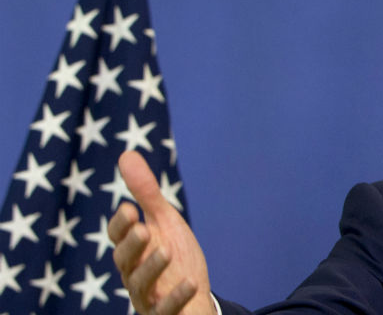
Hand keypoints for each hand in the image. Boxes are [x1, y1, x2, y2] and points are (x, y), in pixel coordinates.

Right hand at [108, 151, 216, 313]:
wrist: (193, 300)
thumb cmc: (175, 258)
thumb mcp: (163, 223)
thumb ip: (146, 194)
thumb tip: (126, 154)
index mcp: (133, 249)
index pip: (118, 236)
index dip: (121, 225)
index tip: (130, 208)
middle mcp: (134, 273)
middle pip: (125, 261)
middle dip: (132, 245)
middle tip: (143, 229)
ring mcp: (149, 296)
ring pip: (141, 285)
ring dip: (152, 268)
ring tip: (166, 251)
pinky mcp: (164, 314)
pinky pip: (165, 309)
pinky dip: (176, 297)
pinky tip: (190, 284)